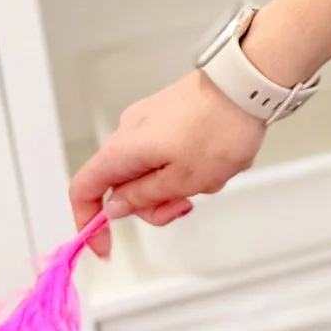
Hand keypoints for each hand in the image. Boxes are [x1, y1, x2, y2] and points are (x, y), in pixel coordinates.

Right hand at [68, 70, 265, 257]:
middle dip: (153, 203)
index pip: (83, 190)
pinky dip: (191, 166)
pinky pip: (171, 153)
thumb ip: (143, 197)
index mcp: (121, 150)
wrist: (247, 85)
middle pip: (123, 185)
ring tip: (213, 174)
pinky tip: (218, 160)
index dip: (89, 222)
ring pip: (152, 171)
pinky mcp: (172, 115)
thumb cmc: (218, 129)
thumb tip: (115, 206)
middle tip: (185, 204)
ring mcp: (150, 121)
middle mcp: (128, 132)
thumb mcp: (181, 180)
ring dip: (180, 183)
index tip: (106, 245)